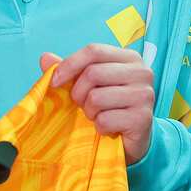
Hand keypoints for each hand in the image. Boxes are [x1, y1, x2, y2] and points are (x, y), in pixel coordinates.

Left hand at [40, 44, 154, 164]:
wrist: (132, 139)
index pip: (94, 50)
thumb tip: (45, 58)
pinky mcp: (142, 118)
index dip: (70, 64)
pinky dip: (99, 127)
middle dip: (78, 93)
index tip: (55, 81)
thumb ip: (70, 70)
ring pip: (97, 98)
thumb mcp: (90, 85)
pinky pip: (105, 120)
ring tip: (97, 116)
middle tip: (81, 105)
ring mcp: (145, 95)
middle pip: (93, 73)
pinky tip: (107, 128)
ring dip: (89, 112)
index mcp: (130, 58)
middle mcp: (142, 72)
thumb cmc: (110, 106)